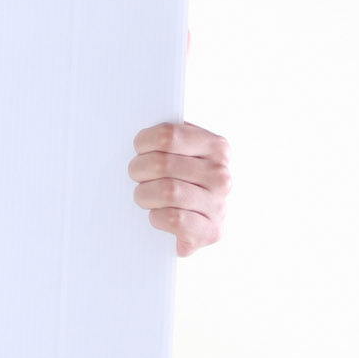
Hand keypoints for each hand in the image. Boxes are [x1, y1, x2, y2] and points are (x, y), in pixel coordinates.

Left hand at [129, 119, 230, 257]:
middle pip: (162, 164)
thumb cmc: (178, 182)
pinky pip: (173, 219)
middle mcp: (221, 175)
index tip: (139, 150)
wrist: (194, 227)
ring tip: (144, 196)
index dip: (143, 142)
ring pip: (167, 191)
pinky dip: (156, 218)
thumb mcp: (179, 154)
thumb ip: (168, 139)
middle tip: (137, 176)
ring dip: (144, 195)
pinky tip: (157, 216)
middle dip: (139, 170)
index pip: (168, 135)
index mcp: (216, 147)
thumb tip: (136, 125)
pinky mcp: (211, 232)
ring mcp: (219, 204)